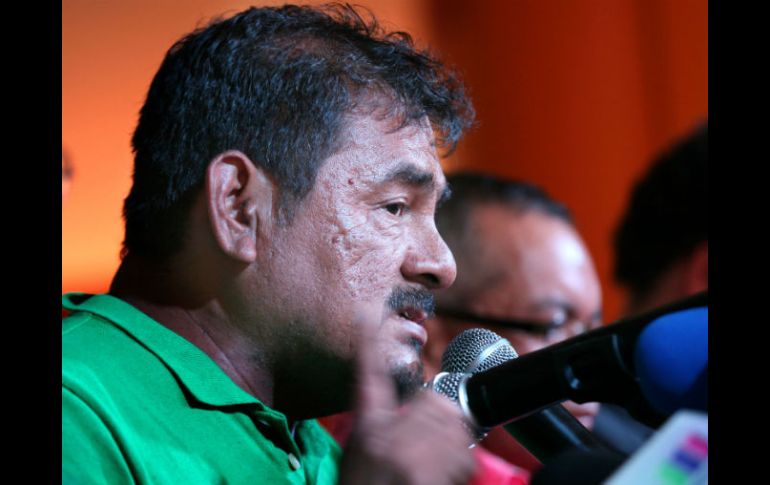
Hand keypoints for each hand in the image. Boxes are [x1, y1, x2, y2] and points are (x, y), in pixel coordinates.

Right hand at [338, 312, 475, 484]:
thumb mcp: (363, 456)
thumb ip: (385, 430)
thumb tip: (423, 413)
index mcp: (365, 430)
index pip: (366, 378)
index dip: (366, 344)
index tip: (366, 315)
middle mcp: (382, 437)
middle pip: (436, 403)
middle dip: (443, 424)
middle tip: (430, 450)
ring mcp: (404, 456)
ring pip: (456, 429)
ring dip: (456, 448)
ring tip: (433, 469)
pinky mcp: (421, 475)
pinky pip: (463, 458)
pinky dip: (460, 470)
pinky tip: (439, 482)